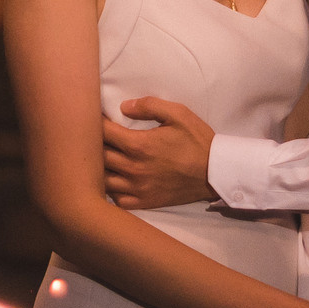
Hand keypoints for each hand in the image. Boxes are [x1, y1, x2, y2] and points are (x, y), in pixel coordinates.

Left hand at [102, 97, 217, 208]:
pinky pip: (116, 199)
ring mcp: (137, 188)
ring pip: (102, 180)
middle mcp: (133, 168)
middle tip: (94, 136)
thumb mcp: (178, 114)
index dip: (94, 122)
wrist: (215, 172)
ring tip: (103, 157)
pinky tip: (116, 179)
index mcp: (138, 145)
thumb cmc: (197, 141)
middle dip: (93, 144)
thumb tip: (124, 107)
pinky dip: (111, 189)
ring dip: (98, 168)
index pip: (102, 132)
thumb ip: (149, 106)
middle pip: (97, 156)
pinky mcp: (144, 201)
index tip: (94, 117)